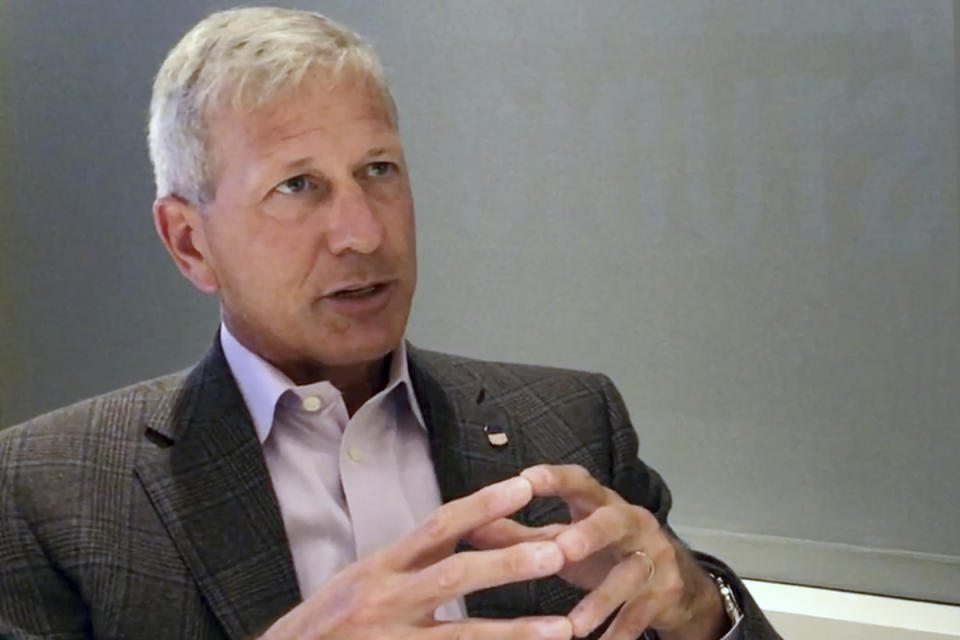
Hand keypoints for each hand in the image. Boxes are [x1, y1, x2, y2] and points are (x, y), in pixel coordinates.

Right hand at [260, 476, 573, 639]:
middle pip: (455, 575)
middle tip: (559, 552)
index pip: (437, 526)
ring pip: (462, 636)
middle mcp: (383, 598)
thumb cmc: (323, 624)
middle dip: (510, 563)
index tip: (524, 487)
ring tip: (564, 630)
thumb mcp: (360, 582)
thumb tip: (460, 535)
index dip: (483, 505)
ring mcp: (390, 639)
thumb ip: (408, 562)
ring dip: (516, 632)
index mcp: (379, 566)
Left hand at [468, 465, 727, 639]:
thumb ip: (520, 534)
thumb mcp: (564, 539)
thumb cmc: (602, 552)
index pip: (578, 481)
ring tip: (575, 626)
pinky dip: (619, 633)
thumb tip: (468, 525)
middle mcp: (630, 522)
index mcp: (600, 503)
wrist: (673, 582)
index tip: (525, 479)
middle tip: (563, 550)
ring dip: (601, 601)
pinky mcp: (664, 592)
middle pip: (613, 521)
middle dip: (589, 534)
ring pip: (629, 575)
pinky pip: (641, 614)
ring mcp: (652, 557)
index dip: (554, 479)